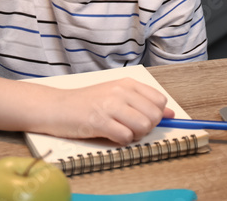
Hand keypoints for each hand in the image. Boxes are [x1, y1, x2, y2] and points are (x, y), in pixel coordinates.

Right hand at [41, 78, 174, 144]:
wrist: (56, 107)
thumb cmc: (87, 103)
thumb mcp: (116, 96)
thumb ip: (143, 103)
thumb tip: (170, 114)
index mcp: (127, 83)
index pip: (160, 100)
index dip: (156, 115)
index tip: (143, 119)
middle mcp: (121, 91)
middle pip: (154, 116)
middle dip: (147, 128)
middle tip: (131, 128)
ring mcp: (110, 105)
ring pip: (143, 126)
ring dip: (135, 135)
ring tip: (122, 132)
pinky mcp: (99, 121)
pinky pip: (125, 136)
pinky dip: (122, 141)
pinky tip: (112, 136)